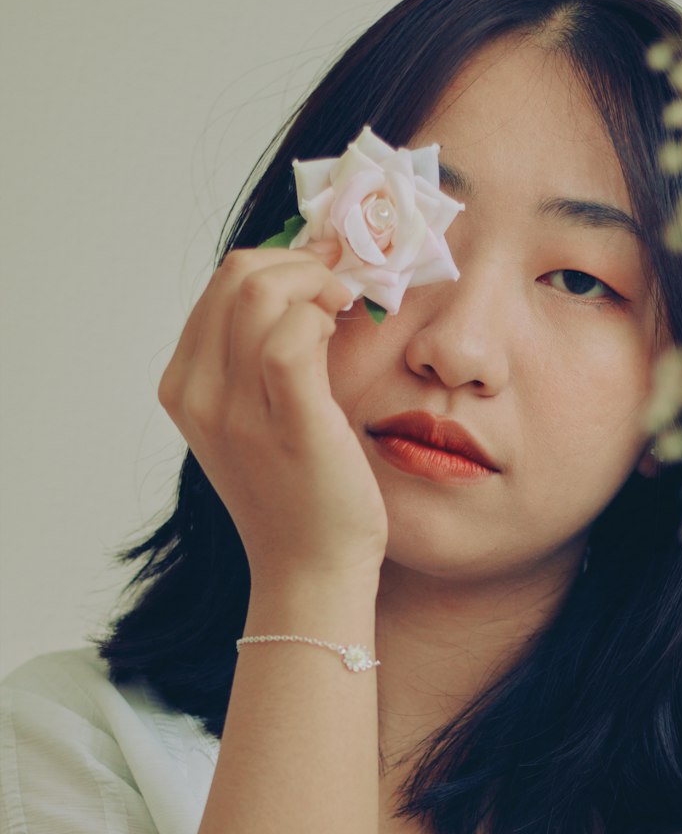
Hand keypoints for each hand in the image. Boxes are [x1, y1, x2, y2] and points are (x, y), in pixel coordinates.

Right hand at [158, 247, 387, 585]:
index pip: (219, 286)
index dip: (277, 261)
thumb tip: (301, 289)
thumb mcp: (256, 421)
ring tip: (345, 307)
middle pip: (236, 276)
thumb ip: (259, 361)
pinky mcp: (287, 424)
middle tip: (340, 280)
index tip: (321, 270)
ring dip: (316, 283)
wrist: (310, 572)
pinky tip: (341, 333)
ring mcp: (237, 411)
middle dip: (299, 261)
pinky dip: (321, 316)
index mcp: (184, 389)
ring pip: (262, 293)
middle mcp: (199, 396)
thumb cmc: (298, 498)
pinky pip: (293, 335)